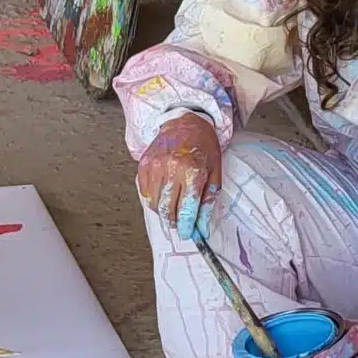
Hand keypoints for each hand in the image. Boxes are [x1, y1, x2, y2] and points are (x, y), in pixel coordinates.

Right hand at [136, 112, 222, 238]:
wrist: (185, 123)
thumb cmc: (203, 148)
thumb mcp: (214, 173)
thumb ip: (207, 202)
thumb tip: (201, 228)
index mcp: (193, 172)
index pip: (186, 210)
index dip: (185, 227)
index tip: (186, 234)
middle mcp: (172, 170)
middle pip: (167, 210)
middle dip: (173, 221)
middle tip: (179, 223)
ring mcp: (155, 167)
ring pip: (154, 204)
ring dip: (163, 211)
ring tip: (172, 206)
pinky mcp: (144, 165)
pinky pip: (145, 193)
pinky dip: (153, 199)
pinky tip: (163, 192)